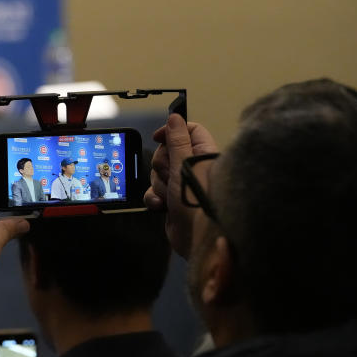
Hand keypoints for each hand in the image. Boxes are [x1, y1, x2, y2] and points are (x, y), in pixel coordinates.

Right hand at [143, 114, 218, 257]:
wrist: (197, 240)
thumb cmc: (197, 201)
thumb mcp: (184, 166)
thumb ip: (178, 141)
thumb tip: (175, 117)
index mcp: (203, 154)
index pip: (188, 130)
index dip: (171, 131)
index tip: (158, 138)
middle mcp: (192, 167)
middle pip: (166, 152)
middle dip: (161, 165)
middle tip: (170, 175)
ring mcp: (181, 184)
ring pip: (158, 173)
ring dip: (158, 184)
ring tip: (170, 196)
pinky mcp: (172, 200)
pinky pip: (154, 190)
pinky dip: (155, 197)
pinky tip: (162, 206)